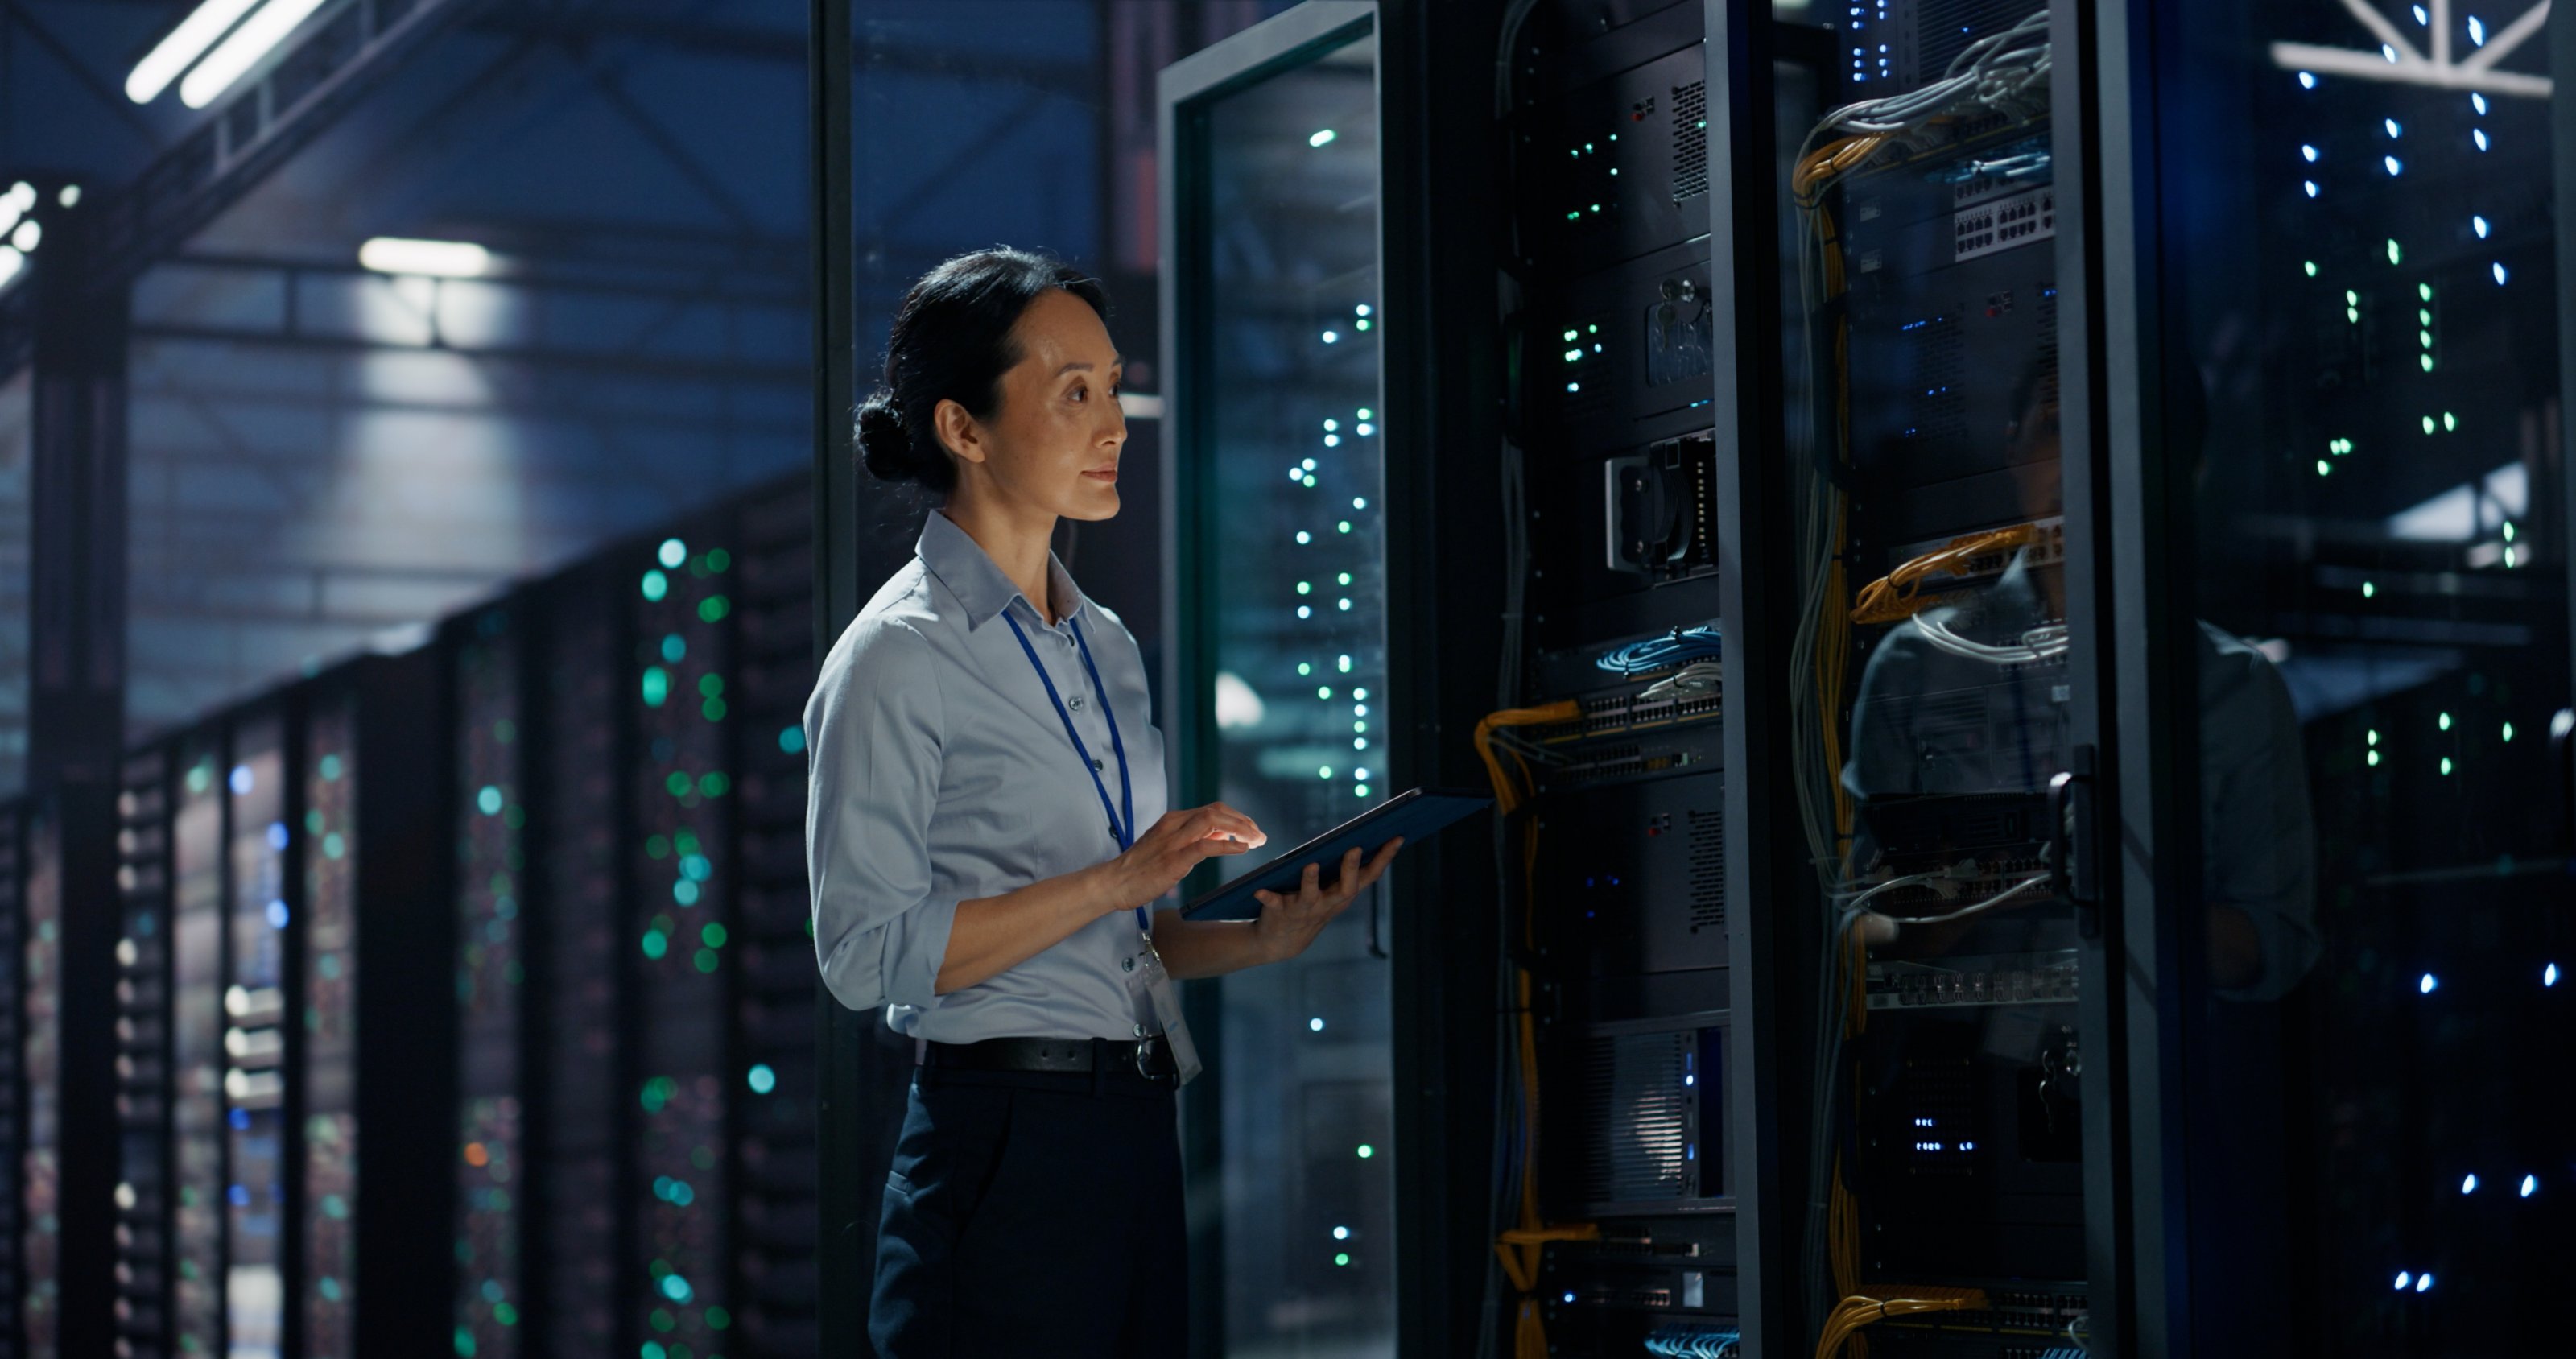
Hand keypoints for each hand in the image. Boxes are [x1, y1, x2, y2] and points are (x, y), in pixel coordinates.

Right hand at [1097, 802, 1265, 916]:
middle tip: (1260, 835)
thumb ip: (1195, 839)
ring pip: (1214, 821)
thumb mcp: (1169, 848)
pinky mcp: (1173, 858)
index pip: (1213, 809)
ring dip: (1241, 829)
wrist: (1113, 883)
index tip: (1252, 830)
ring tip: (1256, 840)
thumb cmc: (1140, 869)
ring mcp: (1174, 840)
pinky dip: (1227, 846)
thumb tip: (1224, 835)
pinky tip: (1242, 850)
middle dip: (1243, 821)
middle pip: (1217, 810)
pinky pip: (1206, 845)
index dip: (1237, 818)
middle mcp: (1175, 824)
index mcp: (1173, 820)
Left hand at [1251, 838, 1402, 962]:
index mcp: (1342, 894)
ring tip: (1311, 865)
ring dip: (1310, 881)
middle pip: (1346, 889)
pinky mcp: (1281, 913)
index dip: (1385, 858)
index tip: (1398, 837)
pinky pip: (1273, 904)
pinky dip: (1267, 897)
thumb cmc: (1310, 905)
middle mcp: (1328, 903)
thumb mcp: (1330, 890)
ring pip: (1311, 896)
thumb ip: (1343, 869)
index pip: (1369, 875)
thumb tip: (1359, 838)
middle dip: (1350, 869)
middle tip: (1355, 848)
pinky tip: (1259, 889)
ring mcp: (1305, 909)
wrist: (1280, 941)